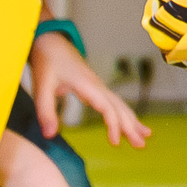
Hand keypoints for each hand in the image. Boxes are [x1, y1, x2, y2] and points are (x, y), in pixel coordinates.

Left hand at [28, 32, 148, 146]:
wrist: (50, 40)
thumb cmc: (47, 60)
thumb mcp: (41, 86)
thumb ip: (45, 111)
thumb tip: (50, 135)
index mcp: (87, 85)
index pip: (107, 107)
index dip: (113, 125)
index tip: (115, 143)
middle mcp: (97, 85)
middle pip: (119, 107)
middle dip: (131, 126)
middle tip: (141, 145)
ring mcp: (98, 86)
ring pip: (120, 104)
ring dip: (132, 120)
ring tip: (145, 136)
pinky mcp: (96, 87)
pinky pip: (114, 102)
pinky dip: (124, 114)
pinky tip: (130, 123)